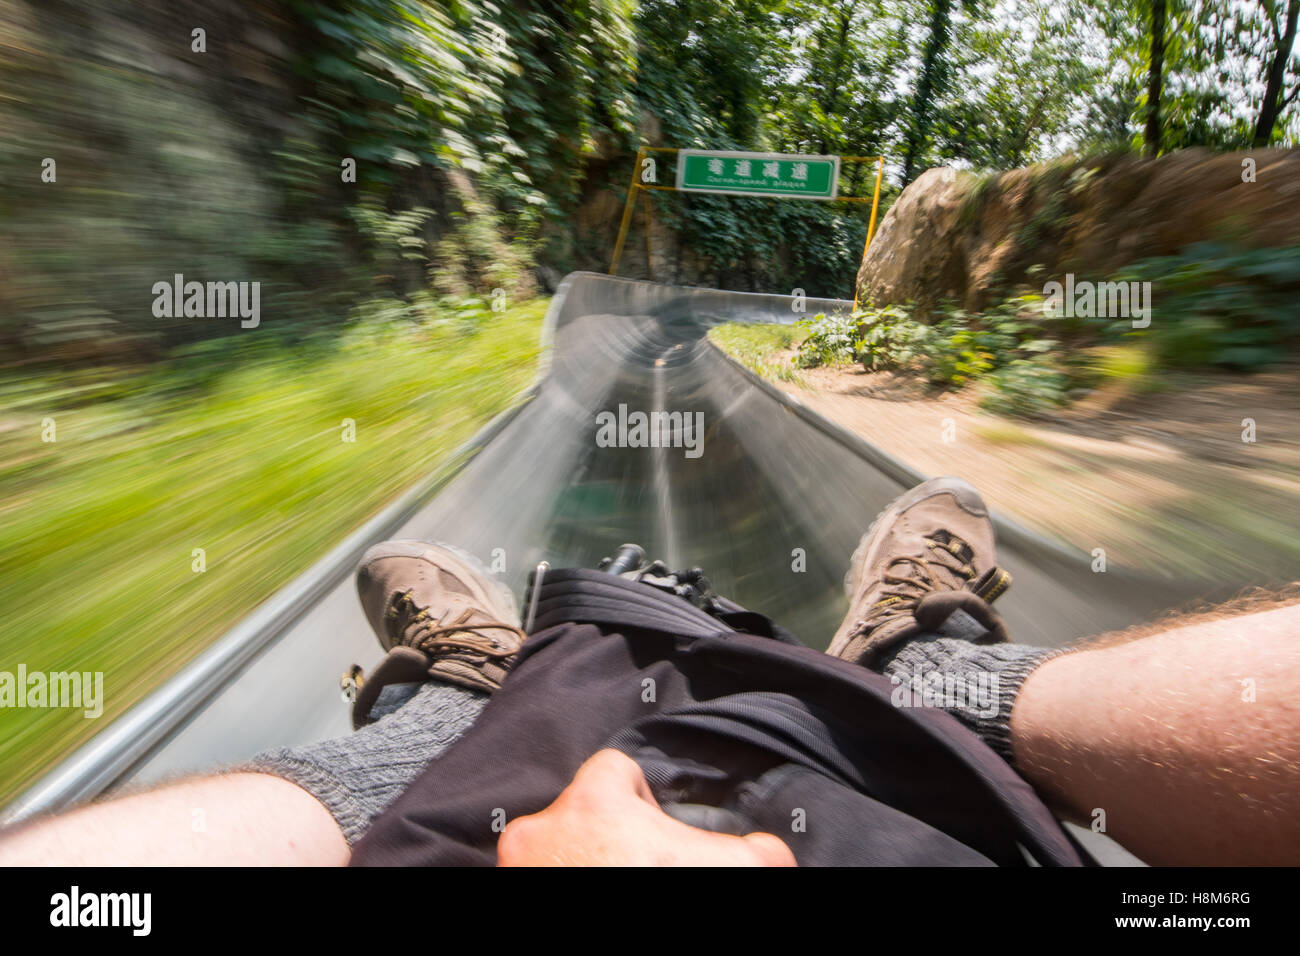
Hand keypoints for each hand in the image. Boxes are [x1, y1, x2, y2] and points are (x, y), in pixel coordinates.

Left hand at [497, 749, 795, 866]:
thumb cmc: (663, 889)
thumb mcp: (733, 867)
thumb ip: (757, 848)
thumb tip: (770, 851)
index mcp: (593, 802)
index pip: (613, 767)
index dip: (641, 793)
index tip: (655, 824)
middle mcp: (543, 831)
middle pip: (577, 814)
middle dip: (604, 839)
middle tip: (634, 864)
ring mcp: (520, 871)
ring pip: (552, 853)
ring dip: (577, 865)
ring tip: (611, 878)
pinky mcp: (509, 889)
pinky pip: (536, 875)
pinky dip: (562, 879)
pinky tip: (592, 885)